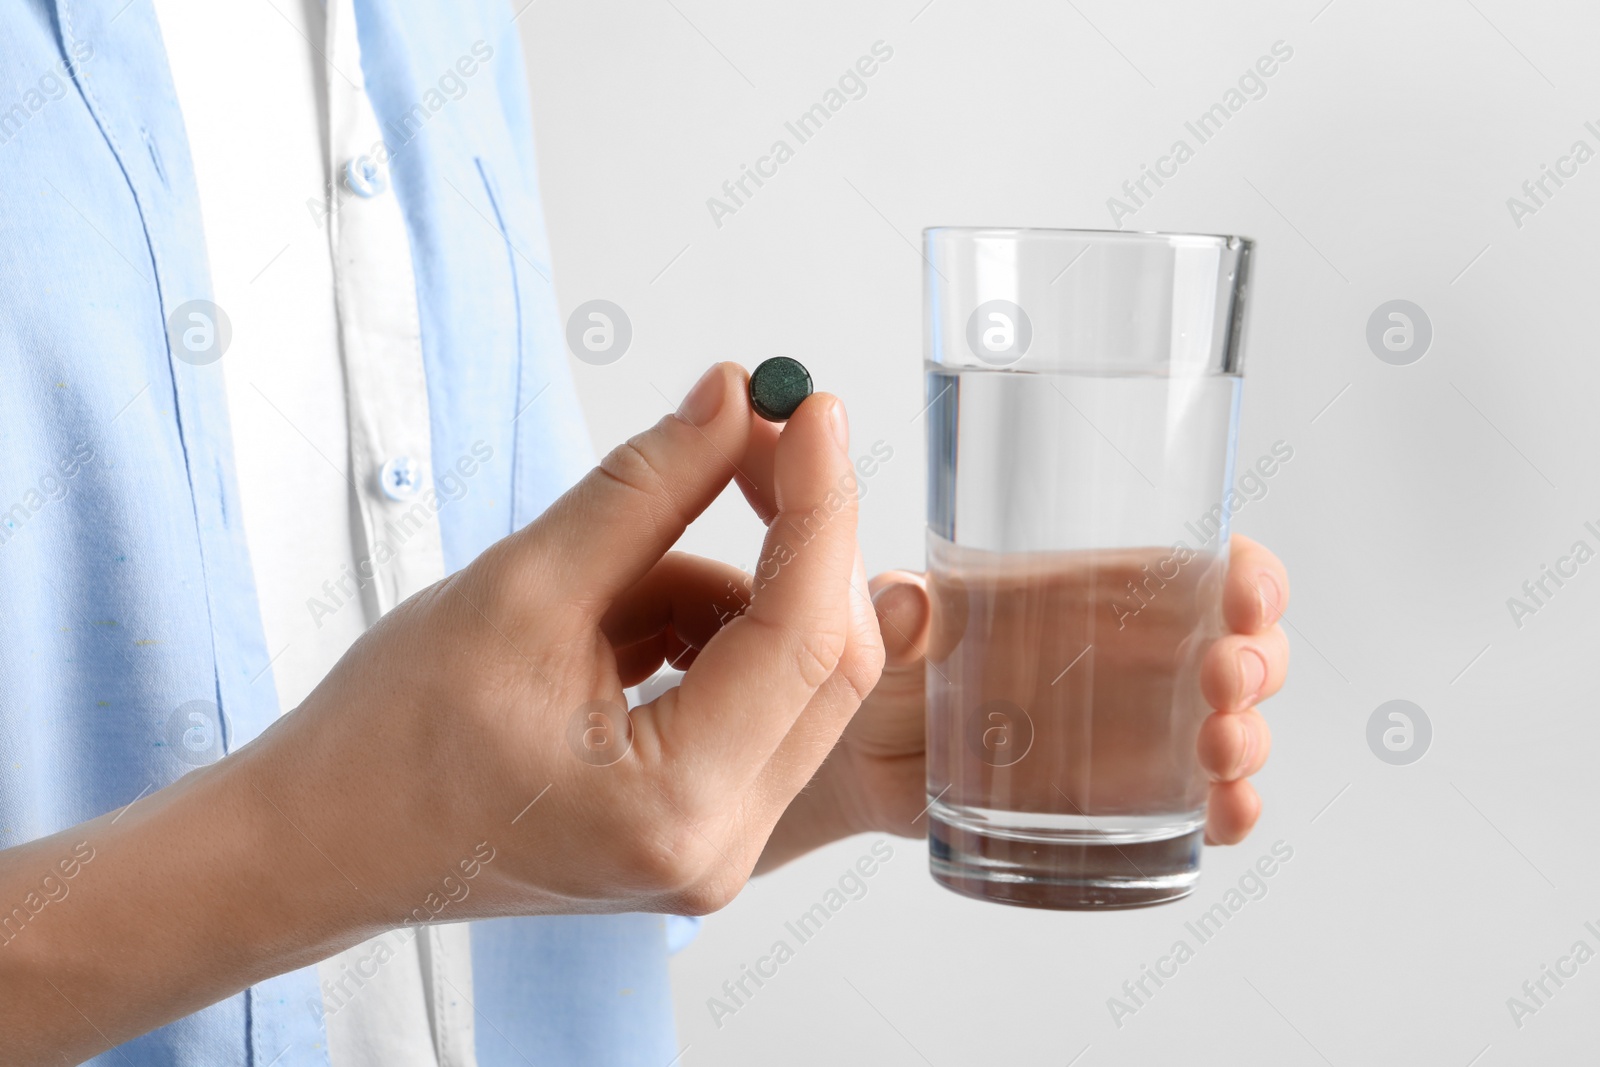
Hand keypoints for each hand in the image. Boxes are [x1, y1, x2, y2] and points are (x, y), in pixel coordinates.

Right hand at [2, 363, 884, 1059]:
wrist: (326, 837)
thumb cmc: (389, 738)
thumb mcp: (522, 585)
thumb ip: (647, 489)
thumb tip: (735, 402)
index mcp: (676, 806)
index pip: (804, 635)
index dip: (819, 505)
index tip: (812, 410)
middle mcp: (718, 848)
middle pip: (824, 660)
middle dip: (794, 535)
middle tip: (742, 437)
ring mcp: (715, 845)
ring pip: (788, 671)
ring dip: (724, 587)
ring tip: (605, 574)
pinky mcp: (699, 821)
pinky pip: (748, 694)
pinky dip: (702, 629)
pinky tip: (618, 619)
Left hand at [771, 535, 1288, 857]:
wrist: (863, 760)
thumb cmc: (892, 668)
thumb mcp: (891, 625)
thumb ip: (899, 609)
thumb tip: (912, 603)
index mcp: (1097, 598)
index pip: (1203, 569)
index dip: (1247, 576)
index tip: (1246, 595)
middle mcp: (1134, 664)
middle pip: (1242, 650)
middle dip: (1258, 661)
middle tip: (1225, 680)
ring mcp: (1136, 738)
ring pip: (1232, 730)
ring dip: (1249, 739)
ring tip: (1218, 751)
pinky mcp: (1119, 805)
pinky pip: (1198, 812)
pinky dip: (1231, 813)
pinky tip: (1229, 812)